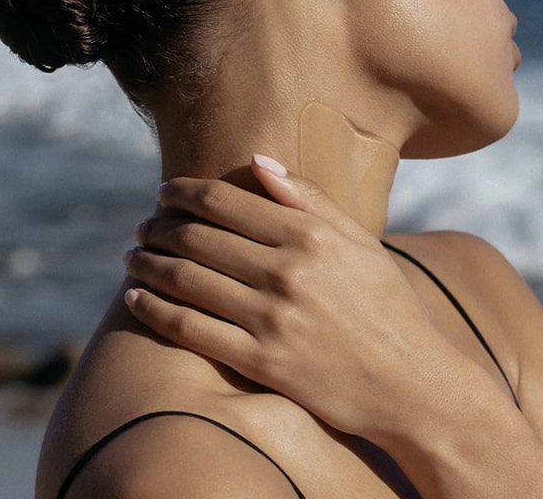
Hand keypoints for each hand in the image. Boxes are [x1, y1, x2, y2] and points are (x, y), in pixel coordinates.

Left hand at [123, 154, 448, 439]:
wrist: (411, 382)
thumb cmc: (388, 304)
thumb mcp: (360, 241)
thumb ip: (310, 199)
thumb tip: (258, 160)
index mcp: (309, 235)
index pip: (224, 201)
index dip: (183, 191)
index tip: (164, 191)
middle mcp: (286, 271)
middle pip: (198, 236)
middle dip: (159, 225)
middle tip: (143, 225)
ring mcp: (271, 318)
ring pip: (186, 279)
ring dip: (148, 263)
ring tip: (132, 256)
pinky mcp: (261, 362)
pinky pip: (190, 330)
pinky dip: (153, 311)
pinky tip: (134, 300)